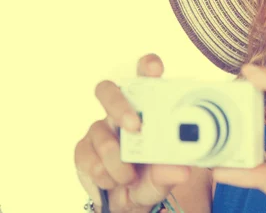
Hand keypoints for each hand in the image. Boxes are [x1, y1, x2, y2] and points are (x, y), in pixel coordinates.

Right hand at [74, 54, 191, 212]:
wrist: (127, 203)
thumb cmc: (150, 178)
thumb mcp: (163, 176)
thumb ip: (169, 171)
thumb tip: (181, 169)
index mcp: (146, 108)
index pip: (144, 76)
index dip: (146, 66)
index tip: (153, 68)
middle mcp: (120, 112)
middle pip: (107, 91)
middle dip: (119, 105)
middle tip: (135, 127)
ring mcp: (99, 129)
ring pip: (98, 131)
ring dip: (115, 158)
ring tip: (129, 177)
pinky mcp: (83, 149)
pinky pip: (86, 155)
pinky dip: (102, 172)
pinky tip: (112, 181)